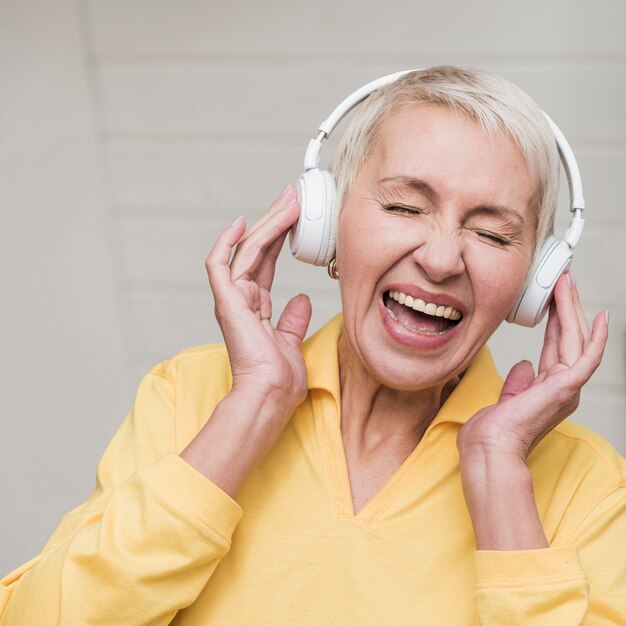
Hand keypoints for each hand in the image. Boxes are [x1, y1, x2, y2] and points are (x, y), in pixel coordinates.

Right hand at [205, 184, 311, 417]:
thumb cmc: (279, 378)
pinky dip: (226, 242)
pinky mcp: (226, 301)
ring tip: (288, 201)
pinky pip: (219, 265)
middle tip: (292, 195)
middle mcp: (241, 299)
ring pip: (246, 250)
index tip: (296, 215)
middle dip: (275, 220)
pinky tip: (241, 223)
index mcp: (255, 307)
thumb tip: (303, 299)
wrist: (271, 394)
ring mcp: (232, 299)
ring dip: (268, 223)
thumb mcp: (291, 341)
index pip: (266, 262)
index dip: (279, 237)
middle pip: (257, 249)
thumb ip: (293, 320)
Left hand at [457, 271, 608, 461]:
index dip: (557, 321)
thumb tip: (524, 366)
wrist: (489, 449)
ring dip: (572, 309)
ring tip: (567, 284)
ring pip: (576, 339)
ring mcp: (567, 388)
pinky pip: (587, 357)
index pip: (557, 347)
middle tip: (564, 281)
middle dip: (567, 307)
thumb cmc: (491, 434)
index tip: (554, 299)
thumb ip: (519, 383)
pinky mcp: (566, 387)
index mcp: (549, 390)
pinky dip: (596, 338)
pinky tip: (599, 317)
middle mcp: (563, 388)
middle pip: (570, 338)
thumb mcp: (507, 400)